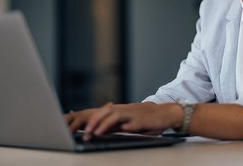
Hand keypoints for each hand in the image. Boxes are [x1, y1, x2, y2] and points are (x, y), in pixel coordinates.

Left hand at [65, 102, 182, 140]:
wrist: (164, 113)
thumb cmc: (142, 119)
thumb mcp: (125, 121)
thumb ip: (111, 124)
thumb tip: (94, 129)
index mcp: (118, 110)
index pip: (99, 113)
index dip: (88, 120)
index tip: (78, 129)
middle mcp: (123, 110)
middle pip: (104, 112)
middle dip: (93, 122)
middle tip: (84, 133)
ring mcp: (133, 114)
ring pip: (116, 116)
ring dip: (105, 124)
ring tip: (96, 132)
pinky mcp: (143, 120)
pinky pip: (134, 122)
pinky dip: (128, 125)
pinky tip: (124, 129)